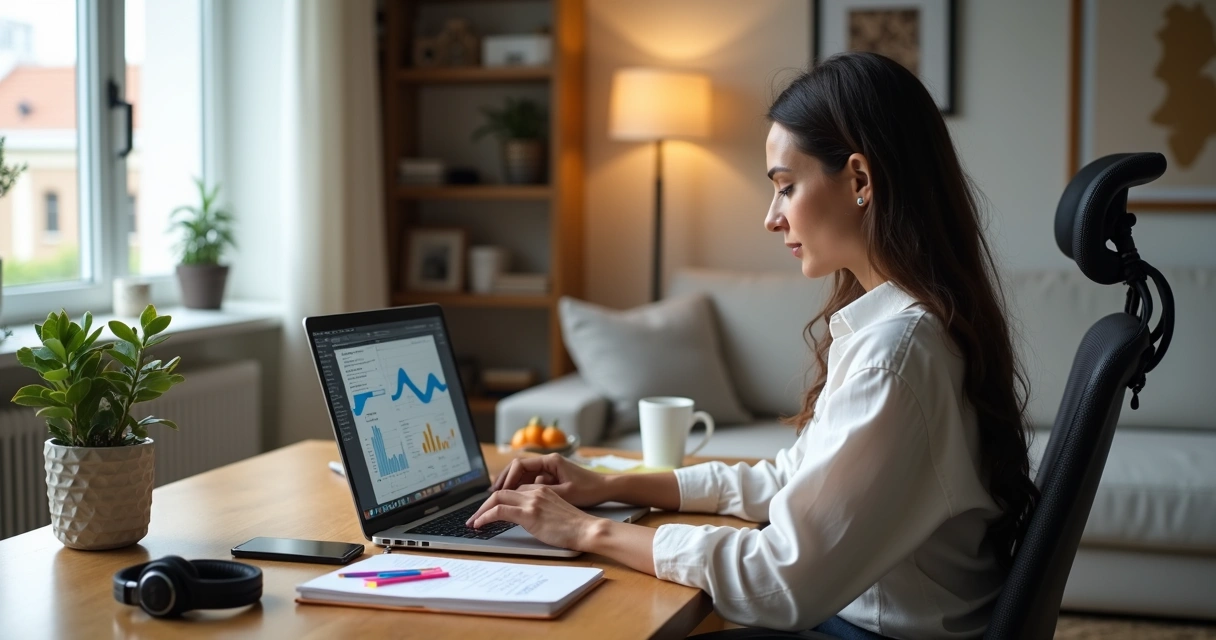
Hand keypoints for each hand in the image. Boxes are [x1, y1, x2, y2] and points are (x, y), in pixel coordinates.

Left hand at [466, 485, 603, 550]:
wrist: (587, 529)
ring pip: (497, 498)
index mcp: (542, 489)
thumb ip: (541, 510)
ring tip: (473, 522)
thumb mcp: (555, 512)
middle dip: (484, 504)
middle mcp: (535, 491)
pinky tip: (479, 524)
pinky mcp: (529, 513)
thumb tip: (527, 518)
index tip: (489, 510)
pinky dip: (485, 516)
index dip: (498, 500)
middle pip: (502, 491)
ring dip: (481, 510)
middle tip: (474, 516)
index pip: (514, 489)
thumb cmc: (575, 526)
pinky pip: (499, 511)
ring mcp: (531, 501)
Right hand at [492, 453, 609, 507]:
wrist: (606, 489)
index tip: (499, 491)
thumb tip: (518, 495)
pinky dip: (519, 489)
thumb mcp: (565, 493)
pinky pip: (529, 481)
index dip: (507, 478)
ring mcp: (549, 469)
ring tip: (497, 498)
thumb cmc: (589, 490)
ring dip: (509, 485)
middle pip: (517, 468)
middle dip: (503, 480)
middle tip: (491, 494)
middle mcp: (547, 462)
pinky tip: (513, 500)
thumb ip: (541, 492)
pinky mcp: (551, 478)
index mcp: (550, 461)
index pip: (520, 464)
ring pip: (522, 475)